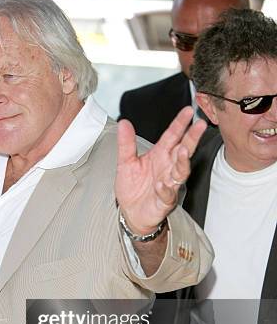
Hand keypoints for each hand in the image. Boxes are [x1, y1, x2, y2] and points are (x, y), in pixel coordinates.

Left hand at [115, 106, 206, 234]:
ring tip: (183, 151)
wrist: (131, 212)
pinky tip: (161, 184)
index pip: (172, 136)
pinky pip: (167, 194)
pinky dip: (165, 189)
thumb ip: (126, 143)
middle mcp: (167, 167)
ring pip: (181, 171)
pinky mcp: (165, 201)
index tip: (187, 111)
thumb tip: (124, 123)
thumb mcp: (125, 162)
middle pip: (183, 150)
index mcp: (159, 155)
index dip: (180, 124)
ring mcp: (169, 184)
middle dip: (192, 138)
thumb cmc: (133, 187)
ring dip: (183, 162)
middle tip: (199, 126)